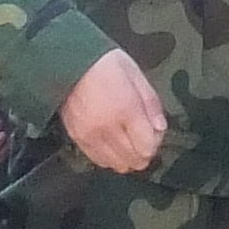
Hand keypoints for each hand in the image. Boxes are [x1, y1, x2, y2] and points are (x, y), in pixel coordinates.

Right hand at [57, 48, 168, 174]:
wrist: (68, 63)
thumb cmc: (105, 65)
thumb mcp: (136, 75)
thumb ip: (152, 104)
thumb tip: (160, 128)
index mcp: (126, 109)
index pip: (148, 147)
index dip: (155, 142)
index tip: (153, 131)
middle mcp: (107, 127)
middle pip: (135, 160)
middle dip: (144, 151)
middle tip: (141, 136)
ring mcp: (90, 135)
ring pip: (118, 165)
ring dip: (127, 157)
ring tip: (126, 139)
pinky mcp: (78, 138)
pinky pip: (99, 161)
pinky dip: (110, 157)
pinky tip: (112, 142)